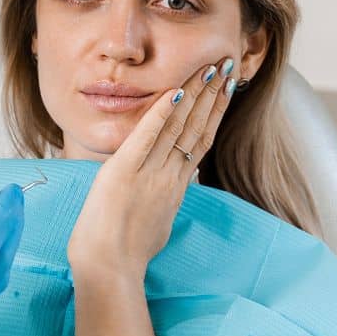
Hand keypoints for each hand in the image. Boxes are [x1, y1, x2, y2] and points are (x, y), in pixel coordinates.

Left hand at [67, 58, 238, 280]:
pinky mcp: (123, 172)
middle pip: (196, 127)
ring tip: (209, 68)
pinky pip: (145, 138)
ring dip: (194, 94)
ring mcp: (148, 174)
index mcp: (175, 187)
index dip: (215, 112)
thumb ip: (166, 198)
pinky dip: (159, 114)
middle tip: (227, 65)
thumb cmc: (127, 253)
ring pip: (177, 128)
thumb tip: (173, 186)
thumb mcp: (157, 222)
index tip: (225, 87)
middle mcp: (168, 176)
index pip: (200, 141)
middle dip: (212, 94)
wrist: (110, 270)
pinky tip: (172, 92)